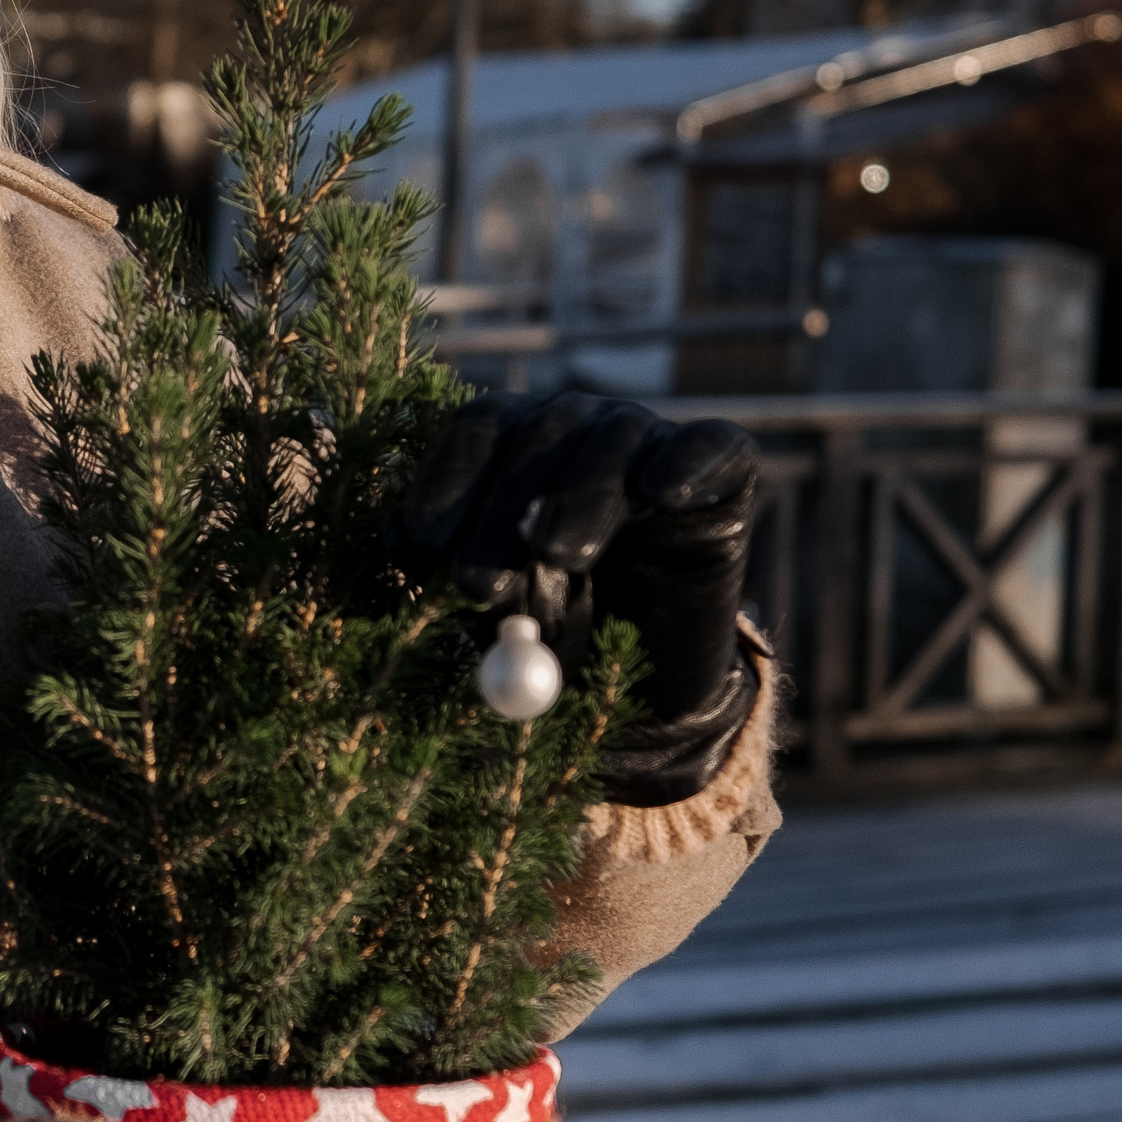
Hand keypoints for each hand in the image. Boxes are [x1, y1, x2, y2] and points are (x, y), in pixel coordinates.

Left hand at [396, 392, 759, 793]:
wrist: (648, 691)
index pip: (477, 430)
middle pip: (537, 435)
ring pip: (614, 439)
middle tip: (478, 581)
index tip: (421, 546)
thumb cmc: (554, 637)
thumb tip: (398, 536)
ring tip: (560, 557)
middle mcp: (580, 430)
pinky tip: (662, 493)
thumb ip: (446, 574)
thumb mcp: (491, 614)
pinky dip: (686, 464)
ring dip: (581, 495)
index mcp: (515, 447)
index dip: (446, 481)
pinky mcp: (724, 470)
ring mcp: (652, 443)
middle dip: (502, 509)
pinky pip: (711, 447)